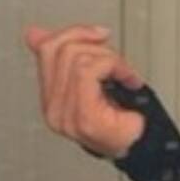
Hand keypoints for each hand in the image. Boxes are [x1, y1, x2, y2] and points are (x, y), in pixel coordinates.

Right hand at [23, 23, 146, 159]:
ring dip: (110, 58)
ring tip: (125, 74)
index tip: (100, 34)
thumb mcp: (96, 80)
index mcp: (52, 97)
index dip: (74, 32)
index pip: (46, 49)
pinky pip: (88, 71)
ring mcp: (64, 114)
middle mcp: (52, 107)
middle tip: (117, 61)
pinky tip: (129, 80)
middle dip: (96, 45)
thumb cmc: (124, 121)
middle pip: (59, 48)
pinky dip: (115, 67)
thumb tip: (35, 33)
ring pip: (75, 57)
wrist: (144, 148)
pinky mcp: (81, 117)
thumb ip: (70, 57)